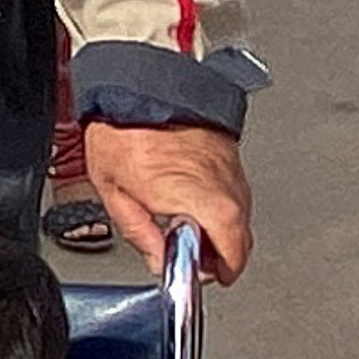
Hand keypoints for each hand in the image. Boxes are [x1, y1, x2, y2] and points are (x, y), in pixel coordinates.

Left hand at [79, 119, 250, 282]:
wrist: (142, 81)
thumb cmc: (125, 127)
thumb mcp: (115, 193)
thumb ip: (141, 235)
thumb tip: (158, 261)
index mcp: (196, 199)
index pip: (229, 253)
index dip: (213, 273)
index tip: (195, 276)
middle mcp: (223, 186)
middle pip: (242, 240)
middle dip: (222, 258)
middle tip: (196, 262)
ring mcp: (231, 169)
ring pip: (242, 217)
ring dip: (223, 233)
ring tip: (191, 232)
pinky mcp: (231, 155)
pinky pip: (236, 194)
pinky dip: (222, 208)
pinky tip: (195, 205)